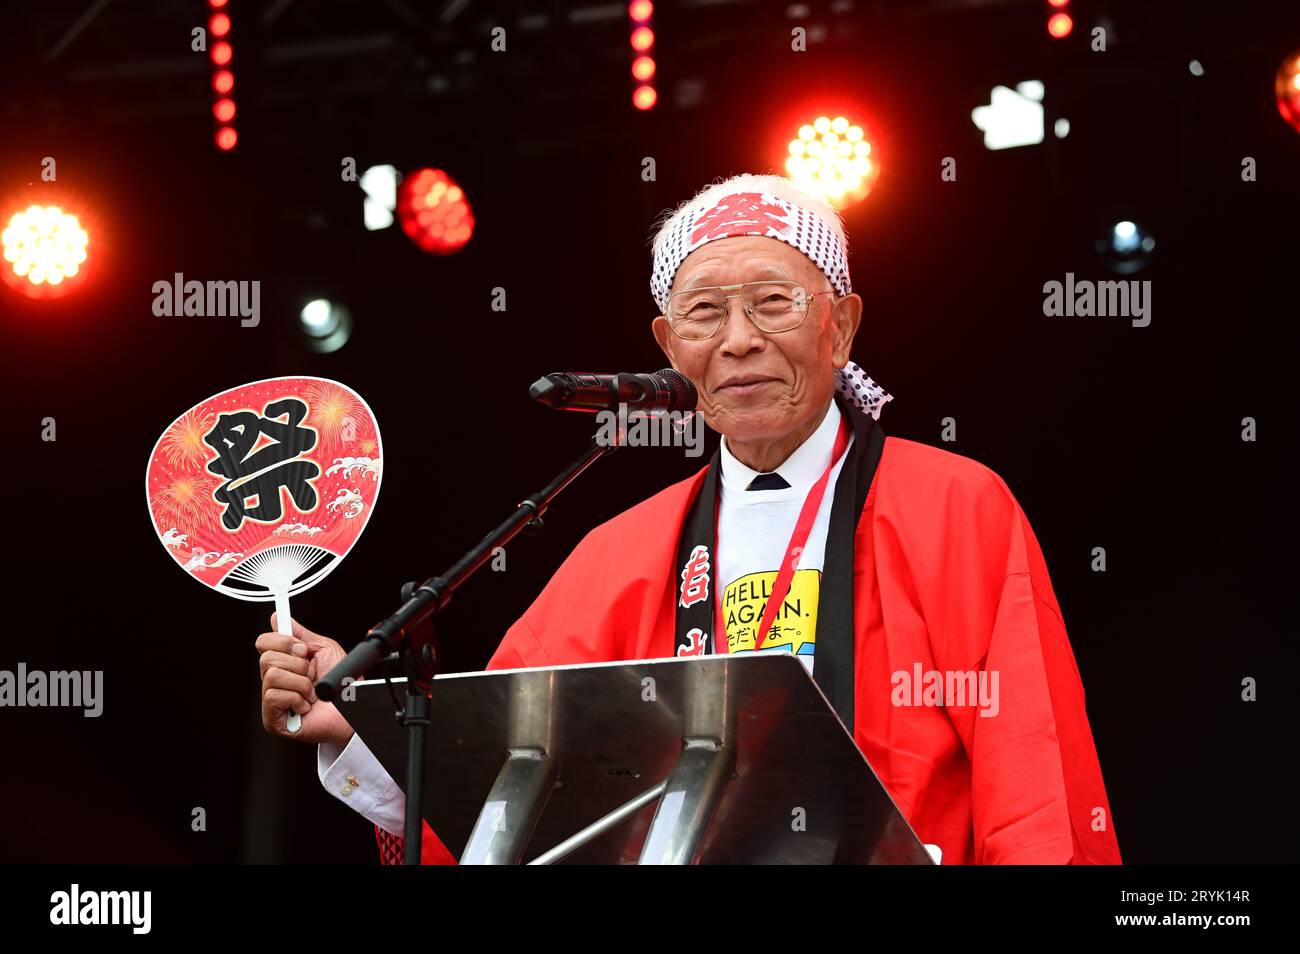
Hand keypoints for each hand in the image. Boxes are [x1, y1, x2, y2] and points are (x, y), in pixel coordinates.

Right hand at [257, 614, 354, 746]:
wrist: (354, 710)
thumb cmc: (343, 685)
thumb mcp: (324, 650)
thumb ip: (301, 634)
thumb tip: (277, 618)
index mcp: (284, 664)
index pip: (264, 643)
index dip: (282, 641)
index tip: (303, 648)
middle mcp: (275, 681)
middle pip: (266, 658)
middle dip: (297, 664)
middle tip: (311, 674)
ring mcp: (272, 701)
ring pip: (272, 676)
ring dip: (300, 682)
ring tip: (311, 692)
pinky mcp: (272, 719)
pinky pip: (274, 696)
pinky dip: (297, 698)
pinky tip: (306, 705)